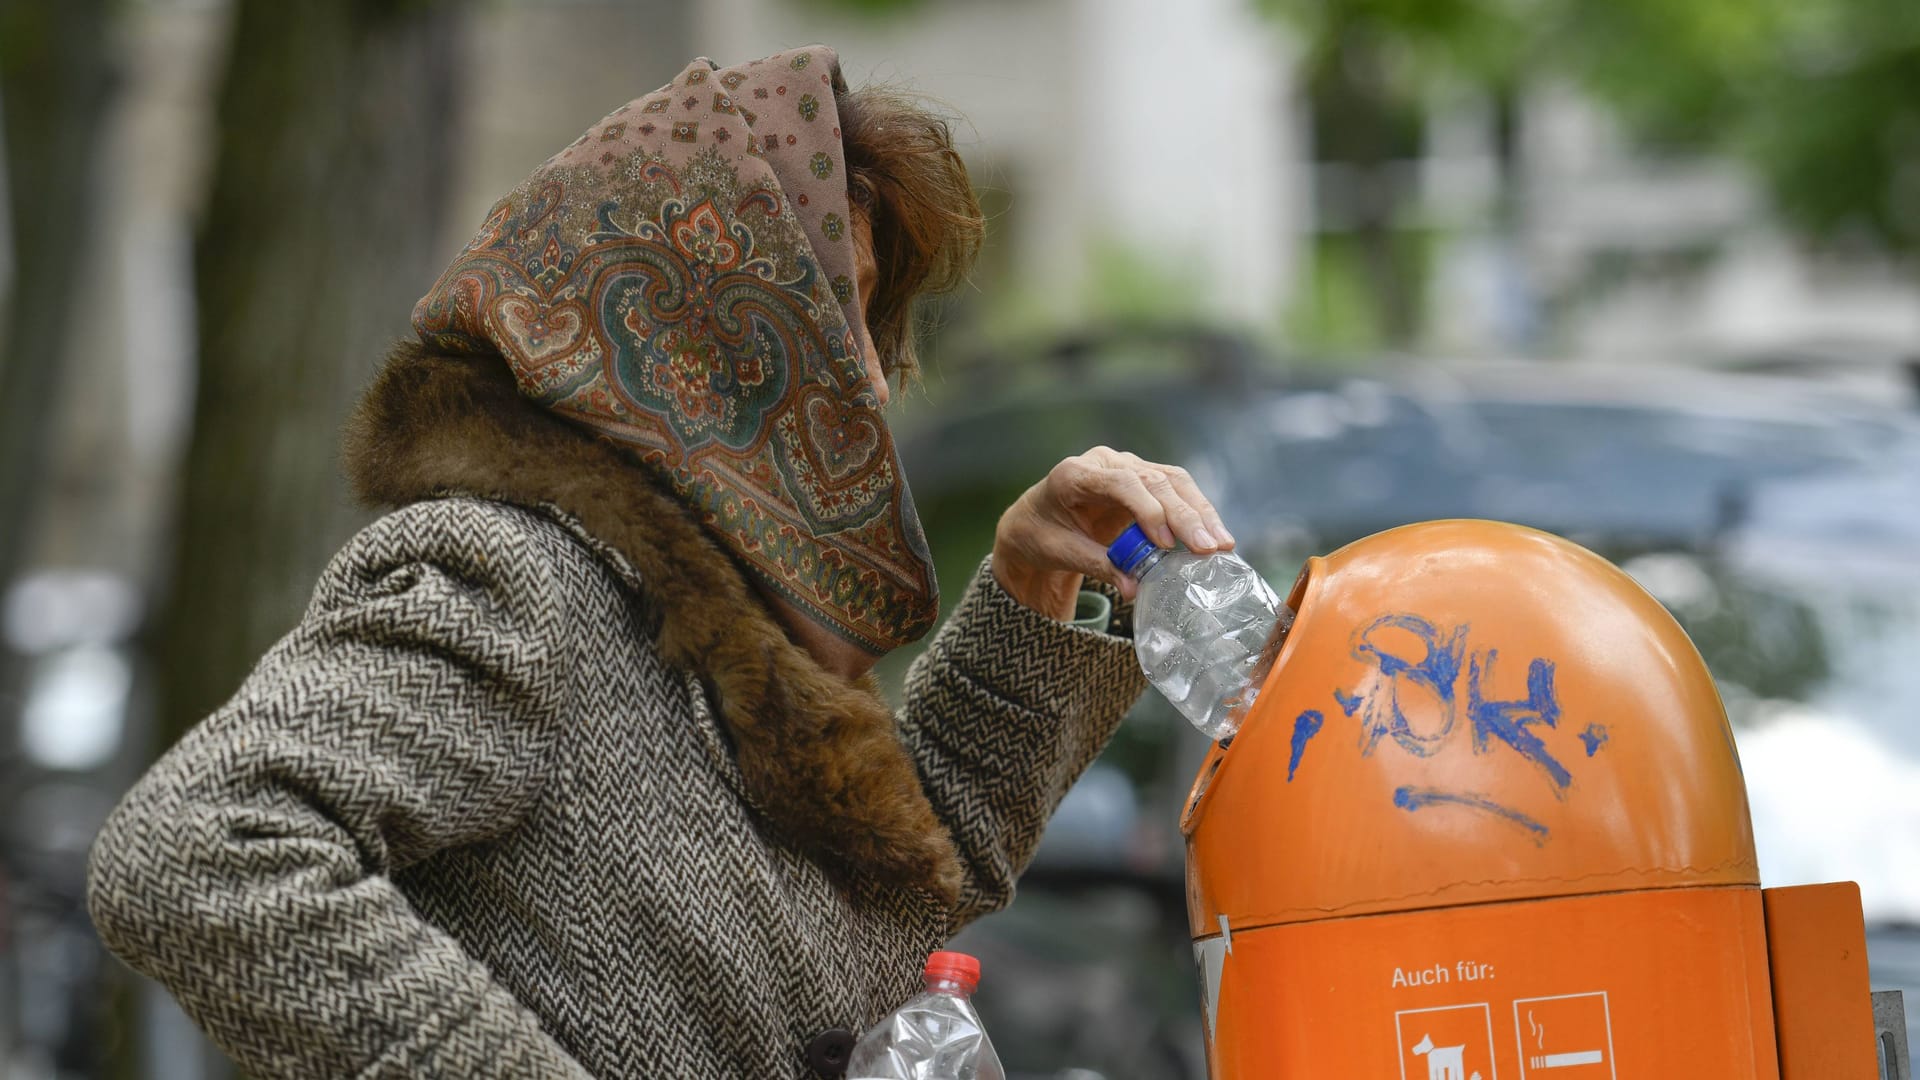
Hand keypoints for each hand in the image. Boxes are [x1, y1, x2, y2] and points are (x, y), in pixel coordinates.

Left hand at [992, 446, 1233, 618]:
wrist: (1035, 521)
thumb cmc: (1040, 535)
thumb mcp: (1058, 552)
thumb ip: (1096, 565)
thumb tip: (1135, 588)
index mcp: (1074, 474)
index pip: (1120, 483)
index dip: (1148, 510)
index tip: (1165, 544)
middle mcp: (1105, 462)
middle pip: (1154, 481)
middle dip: (1185, 515)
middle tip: (1209, 548)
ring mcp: (1127, 467)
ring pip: (1173, 481)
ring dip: (1200, 513)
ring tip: (1222, 545)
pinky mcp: (1144, 481)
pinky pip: (1176, 491)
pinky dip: (1197, 513)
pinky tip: (1214, 537)